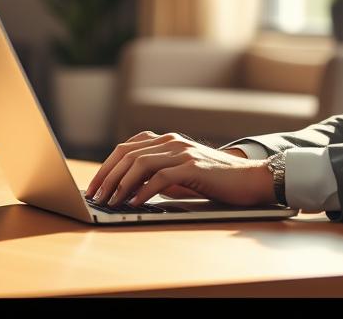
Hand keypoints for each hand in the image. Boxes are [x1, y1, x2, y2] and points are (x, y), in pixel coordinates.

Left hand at [85, 131, 277, 207]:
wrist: (249, 178)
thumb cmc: (214, 180)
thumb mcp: (180, 175)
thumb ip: (156, 176)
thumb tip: (127, 190)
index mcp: (166, 140)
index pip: (125, 149)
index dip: (105, 168)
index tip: (93, 187)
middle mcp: (171, 141)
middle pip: (127, 154)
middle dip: (107, 177)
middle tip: (96, 197)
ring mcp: (182, 152)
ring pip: (140, 163)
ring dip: (121, 185)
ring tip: (111, 202)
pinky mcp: (193, 166)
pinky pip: (161, 177)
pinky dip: (144, 191)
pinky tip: (134, 203)